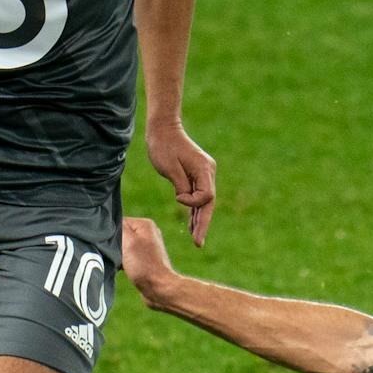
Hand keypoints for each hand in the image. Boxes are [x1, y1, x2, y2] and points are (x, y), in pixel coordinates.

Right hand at [120, 217, 178, 306]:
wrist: (158, 289)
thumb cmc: (144, 266)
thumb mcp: (128, 242)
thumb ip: (118, 227)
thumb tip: (109, 222)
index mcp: (145, 224)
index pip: (118, 222)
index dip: (111, 234)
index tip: (111, 245)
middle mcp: (148, 232)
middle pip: (120, 234)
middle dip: (114, 244)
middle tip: (116, 255)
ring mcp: (146, 246)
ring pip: (122, 246)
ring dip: (117, 254)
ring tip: (120, 263)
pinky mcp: (144, 259)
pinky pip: (127, 256)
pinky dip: (122, 261)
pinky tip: (122, 268)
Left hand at [144, 120, 216, 246]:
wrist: (163, 128)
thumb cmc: (163, 146)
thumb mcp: (169, 167)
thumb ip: (181, 186)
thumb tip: (186, 201)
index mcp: (204, 169)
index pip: (206, 196)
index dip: (192, 203)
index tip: (177, 197)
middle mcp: (208, 172)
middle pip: (209, 202)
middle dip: (203, 223)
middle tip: (198, 243)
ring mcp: (204, 173)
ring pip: (205, 201)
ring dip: (199, 219)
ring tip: (196, 239)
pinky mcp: (197, 174)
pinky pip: (198, 196)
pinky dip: (194, 209)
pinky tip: (192, 224)